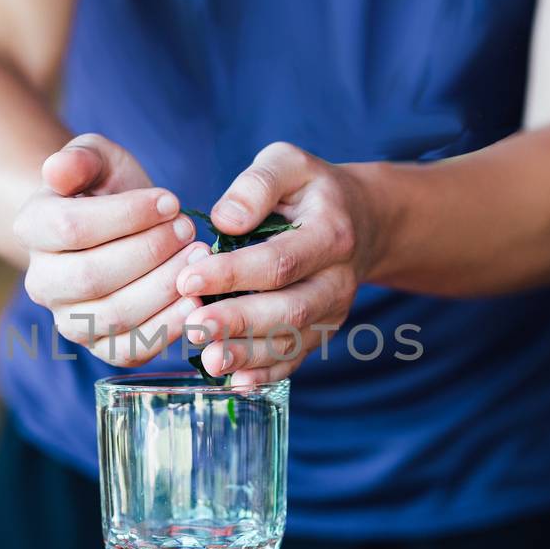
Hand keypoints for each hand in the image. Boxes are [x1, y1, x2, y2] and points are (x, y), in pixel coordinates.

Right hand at [14, 134, 205, 365]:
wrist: (116, 230)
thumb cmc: (107, 188)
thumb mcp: (98, 158)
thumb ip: (80, 157)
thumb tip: (57, 171)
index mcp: (32, 228)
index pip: (72, 227)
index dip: (127, 215)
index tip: (170, 201)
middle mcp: (41, 282)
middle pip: (92, 276)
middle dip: (150, 252)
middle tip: (188, 230)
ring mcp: (69, 320)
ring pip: (114, 315)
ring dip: (164, 287)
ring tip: (198, 258)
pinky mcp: (102, 347)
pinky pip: (131, 349)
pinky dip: (167, 328)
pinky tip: (195, 300)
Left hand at [177, 142, 379, 384]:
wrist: (361, 220)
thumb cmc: (310, 190)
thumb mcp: (288, 164)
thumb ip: (256, 184)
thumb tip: (225, 220)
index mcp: (331, 234)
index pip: (279, 261)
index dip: (233, 273)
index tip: (188, 279)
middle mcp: (338, 280)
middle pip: (289, 309)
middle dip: (239, 321)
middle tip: (195, 326)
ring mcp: (331, 313)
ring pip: (291, 341)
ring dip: (248, 354)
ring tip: (208, 359)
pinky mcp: (320, 333)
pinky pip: (294, 360)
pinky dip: (266, 375)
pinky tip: (235, 384)